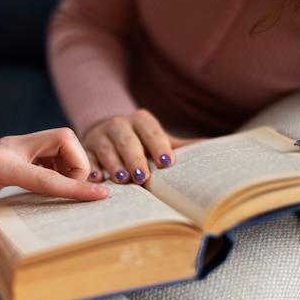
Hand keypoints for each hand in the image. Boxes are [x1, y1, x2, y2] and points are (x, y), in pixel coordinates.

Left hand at [0, 128, 109, 258]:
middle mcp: (12, 147)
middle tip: (71, 188)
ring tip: (61, 187)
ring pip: (62, 139)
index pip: (47, 176)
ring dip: (71, 162)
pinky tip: (52, 181)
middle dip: (78, 163)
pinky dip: (62, 162)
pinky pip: (53, 146)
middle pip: (63, 138)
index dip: (75, 187)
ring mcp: (17, 144)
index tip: (100, 195)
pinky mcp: (21, 147)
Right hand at [82, 109, 200, 184]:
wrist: (106, 130)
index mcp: (141, 120)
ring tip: (122, 180)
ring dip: (114, 165)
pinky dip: (91, 169)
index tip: (167, 162)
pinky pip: (88, 159)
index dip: (159, 146)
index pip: (152, 131)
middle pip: (128, 141)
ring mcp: (100, 136)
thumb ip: (180, 145)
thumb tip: (214, 148)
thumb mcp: (157, 138)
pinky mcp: (85, 149)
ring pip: (106, 150)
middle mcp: (119, 125)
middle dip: (135, 159)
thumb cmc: (140, 140)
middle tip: (143, 177)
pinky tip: (96, 179)